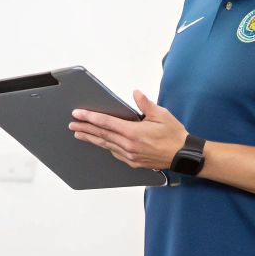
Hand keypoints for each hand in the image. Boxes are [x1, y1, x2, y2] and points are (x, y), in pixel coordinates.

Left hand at [68, 90, 187, 170]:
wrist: (182, 155)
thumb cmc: (174, 135)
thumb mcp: (161, 115)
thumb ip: (145, 104)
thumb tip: (135, 93)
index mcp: (133, 132)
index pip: (106, 123)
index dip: (90, 118)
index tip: (78, 114)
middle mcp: (128, 145)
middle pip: (101, 135)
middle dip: (85, 129)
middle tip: (72, 125)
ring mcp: (130, 155)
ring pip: (106, 145)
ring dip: (91, 139)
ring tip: (79, 134)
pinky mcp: (133, 162)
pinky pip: (115, 153)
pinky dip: (105, 146)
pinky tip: (100, 143)